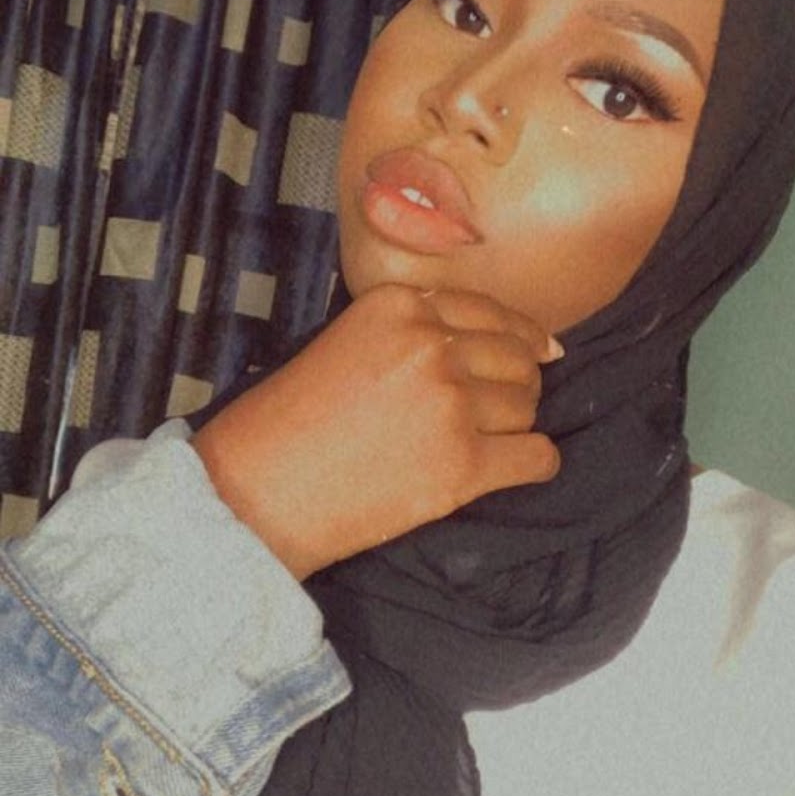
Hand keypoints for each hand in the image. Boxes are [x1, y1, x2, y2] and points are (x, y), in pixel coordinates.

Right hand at [191, 284, 561, 578]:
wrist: (254, 490)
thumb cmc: (289, 422)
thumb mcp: (346, 340)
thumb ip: (411, 331)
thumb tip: (504, 341)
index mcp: (398, 306)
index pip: (488, 311)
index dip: (520, 334)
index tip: (540, 350)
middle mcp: (429, 346)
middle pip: (515, 357)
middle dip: (516, 382)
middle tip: (498, 409)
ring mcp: (449, 404)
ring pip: (527, 405)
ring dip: (516, 425)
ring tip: (482, 442)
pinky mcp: (461, 466)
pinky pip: (536, 457)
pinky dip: (535, 464)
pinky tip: (516, 468)